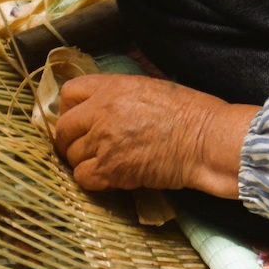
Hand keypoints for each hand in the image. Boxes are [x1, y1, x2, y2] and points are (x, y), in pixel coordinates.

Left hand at [53, 73, 257, 197]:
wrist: (205, 140)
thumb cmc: (189, 112)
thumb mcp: (150, 88)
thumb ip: (119, 95)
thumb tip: (102, 106)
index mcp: (111, 87)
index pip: (68, 93)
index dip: (68, 109)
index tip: (77, 121)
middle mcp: (101, 112)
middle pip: (63, 129)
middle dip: (69, 141)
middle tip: (81, 149)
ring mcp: (103, 141)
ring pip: (72, 156)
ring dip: (84, 162)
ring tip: (104, 164)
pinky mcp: (110, 169)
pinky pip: (84, 178)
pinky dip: (94, 181)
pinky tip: (110, 178)